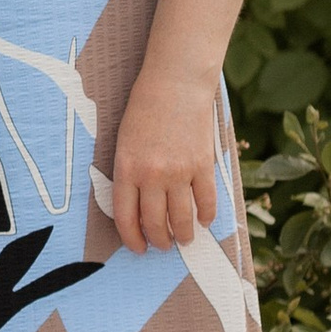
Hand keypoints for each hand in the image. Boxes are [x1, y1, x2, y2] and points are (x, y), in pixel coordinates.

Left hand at [107, 69, 217, 252]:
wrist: (175, 83)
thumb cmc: (144, 108)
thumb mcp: (124, 141)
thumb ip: (129, 173)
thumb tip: (137, 205)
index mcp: (127, 168)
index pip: (126, 217)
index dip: (132, 238)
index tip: (138, 248)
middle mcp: (152, 175)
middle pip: (155, 223)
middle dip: (158, 241)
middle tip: (162, 245)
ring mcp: (180, 172)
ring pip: (182, 219)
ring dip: (183, 235)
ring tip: (184, 240)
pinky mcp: (203, 165)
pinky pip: (206, 201)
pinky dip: (207, 215)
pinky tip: (205, 220)